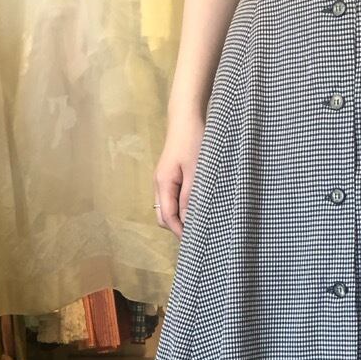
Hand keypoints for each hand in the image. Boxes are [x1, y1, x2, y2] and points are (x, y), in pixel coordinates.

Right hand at [153, 111, 204, 238]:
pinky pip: (173, 198)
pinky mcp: (171, 175)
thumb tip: (188, 221)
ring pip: (169, 208)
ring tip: (201, 221)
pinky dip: (183, 206)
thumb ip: (190, 197)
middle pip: (164, 216)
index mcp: (163, 184)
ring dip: (182, 217)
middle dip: (179, 227)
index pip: (168, 217)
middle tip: (200, 234)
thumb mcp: (196, 171)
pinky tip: (197, 206)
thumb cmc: (193, 141)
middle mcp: (159, 184)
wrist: (186, 117)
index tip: (196, 242)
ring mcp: (164, 180)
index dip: (180, 232)